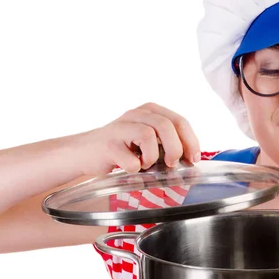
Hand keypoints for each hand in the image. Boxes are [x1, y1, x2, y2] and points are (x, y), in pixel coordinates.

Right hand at [73, 102, 200, 174]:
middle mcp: (136, 114)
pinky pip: (130, 159)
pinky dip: (134, 168)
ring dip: (153, 157)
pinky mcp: (108, 144)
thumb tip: (191, 158)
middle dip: (176, 148)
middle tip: (172, 164)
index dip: (191, 140)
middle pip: (167, 126)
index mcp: (149, 111)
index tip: (193, 158)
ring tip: (146, 164)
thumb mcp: (147, 139)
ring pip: (149, 136)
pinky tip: (130, 168)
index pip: (179, 121)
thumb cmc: (121, 148)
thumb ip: (166, 142)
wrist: (86, 153)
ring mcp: (120, 127)